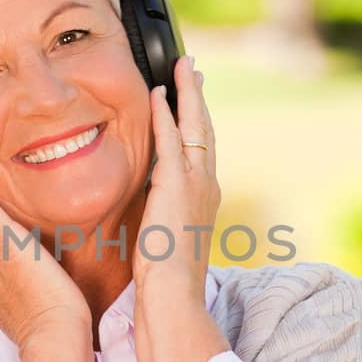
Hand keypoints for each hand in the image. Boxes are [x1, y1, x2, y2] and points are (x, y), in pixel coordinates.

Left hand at [134, 54, 220, 299]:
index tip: (193, 101)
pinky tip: (158, 93)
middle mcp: (207, 184)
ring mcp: (196, 182)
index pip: (202, 150)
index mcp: (205, 198)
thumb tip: (154, 212)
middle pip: (205, 129)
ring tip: (183, 67)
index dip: (198, 122)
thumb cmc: (167, 278)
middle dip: (198, 97)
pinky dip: (165, 113)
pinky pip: (170, 138)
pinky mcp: (176, 184)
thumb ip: (164, 217)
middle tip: (193, 70)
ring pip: (194, 126)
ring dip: (187, 93)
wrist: (174, 294)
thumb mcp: (168, 240)